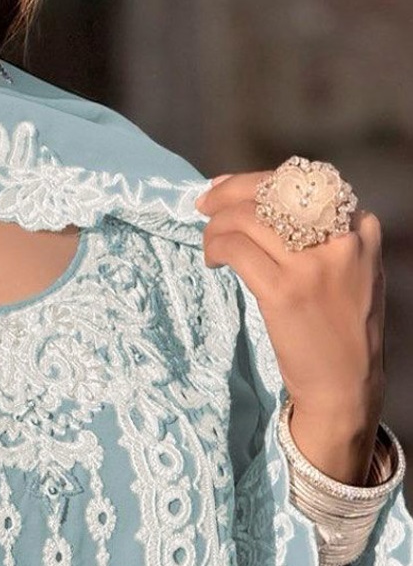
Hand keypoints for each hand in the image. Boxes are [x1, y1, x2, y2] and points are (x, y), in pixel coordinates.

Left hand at [194, 170, 384, 459]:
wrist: (345, 385)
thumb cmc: (340, 326)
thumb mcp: (352, 269)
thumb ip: (321, 234)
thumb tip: (255, 200)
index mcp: (360, 228)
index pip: (300, 183)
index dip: (255, 181)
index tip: (226, 188)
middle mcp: (343, 239)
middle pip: (272, 192)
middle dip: (229, 193)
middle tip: (204, 205)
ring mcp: (313, 265)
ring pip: (248, 217)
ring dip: (217, 224)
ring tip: (210, 243)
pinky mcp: (285, 291)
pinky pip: (236, 248)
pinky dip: (216, 247)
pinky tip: (213, 262)